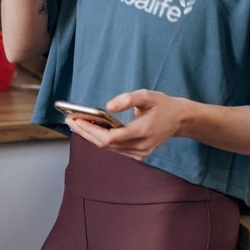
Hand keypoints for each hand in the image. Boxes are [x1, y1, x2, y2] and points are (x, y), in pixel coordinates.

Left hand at [64, 89, 188, 160]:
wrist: (180, 119)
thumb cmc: (163, 105)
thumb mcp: (148, 95)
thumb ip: (128, 99)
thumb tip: (108, 106)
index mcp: (143, 132)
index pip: (110, 137)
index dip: (90, 130)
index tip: (76, 119)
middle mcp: (141, 147)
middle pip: (105, 145)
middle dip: (85, 132)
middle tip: (69, 120)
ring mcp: (140, 153)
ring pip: (108, 148)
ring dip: (91, 136)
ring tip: (76, 122)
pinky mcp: (139, 154)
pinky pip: (115, 149)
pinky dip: (101, 139)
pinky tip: (91, 129)